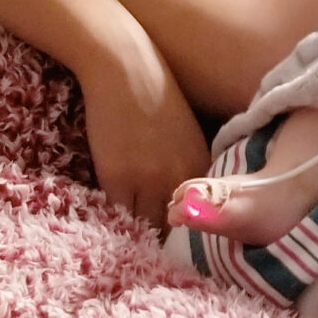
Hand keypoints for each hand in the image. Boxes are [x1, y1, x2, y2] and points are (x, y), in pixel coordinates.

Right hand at [77, 31, 209, 226]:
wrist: (125, 65)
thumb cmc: (157, 92)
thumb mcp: (188, 132)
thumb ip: (191, 167)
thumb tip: (189, 201)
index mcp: (203, 166)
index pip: (201, 218)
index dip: (189, 231)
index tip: (181, 242)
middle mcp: (181, 177)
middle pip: (175, 229)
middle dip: (166, 240)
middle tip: (157, 252)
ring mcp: (149, 180)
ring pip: (145, 227)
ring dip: (140, 234)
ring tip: (133, 242)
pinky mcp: (117, 178)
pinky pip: (119, 214)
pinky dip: (117, 221)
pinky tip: (113, 224)